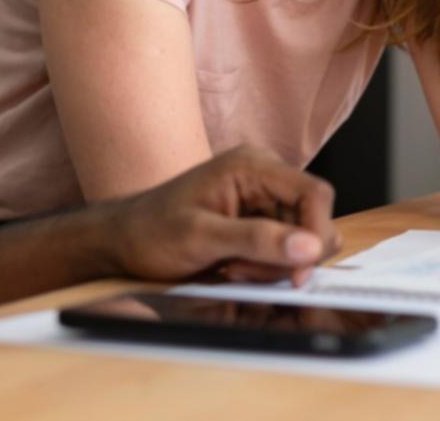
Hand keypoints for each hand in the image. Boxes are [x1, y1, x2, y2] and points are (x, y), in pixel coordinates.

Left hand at [111, 145, 340, 285]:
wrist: (122, 240)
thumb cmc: (151, 232)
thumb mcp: (201, 238)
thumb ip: (257, 240)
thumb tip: (310, 247)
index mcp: (252, 166)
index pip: (314, 194)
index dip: (316, 233)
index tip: (299, 272)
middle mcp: (263, 175)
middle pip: (311, 218)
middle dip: (288, 254)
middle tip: (244, 271)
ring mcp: (261, 198)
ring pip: (300, 238)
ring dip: (274, 264)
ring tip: (232, 268)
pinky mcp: (258, 219)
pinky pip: (283, 247)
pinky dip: (267, 266)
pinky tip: (235, 267)